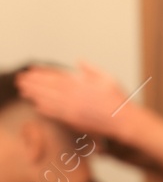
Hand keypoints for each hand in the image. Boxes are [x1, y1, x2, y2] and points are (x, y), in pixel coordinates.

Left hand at [15, 61, 132, 139]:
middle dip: (32, 82)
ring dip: (33, 94)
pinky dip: (43, 108)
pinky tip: (36, 105)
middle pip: (47, 87)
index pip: (55, 76)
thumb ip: (91, 69)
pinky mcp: (72, 120)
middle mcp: (73, 95)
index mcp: (80, 83)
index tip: (31, 70)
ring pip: (47, 99)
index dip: (41, 72)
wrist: (123, 120)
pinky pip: (53, 113)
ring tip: (23, 91)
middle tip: (20, 80)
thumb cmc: (118, 100)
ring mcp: (71, 108)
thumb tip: (79, 61)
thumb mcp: (108, 78)